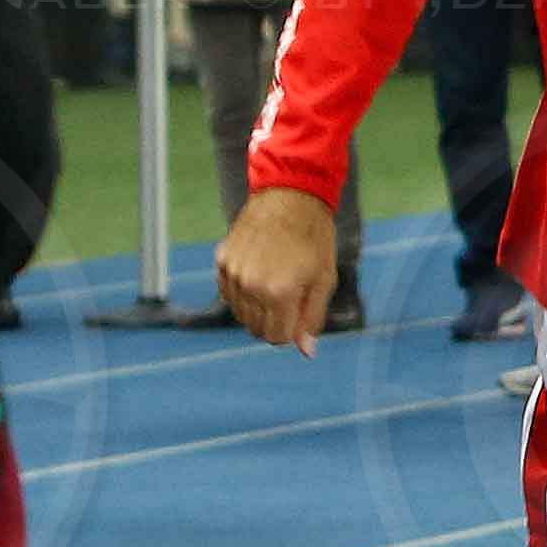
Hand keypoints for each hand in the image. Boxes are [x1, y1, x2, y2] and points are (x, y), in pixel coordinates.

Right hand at [214, 182, 341, 345]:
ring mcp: (233, 272)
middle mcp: (251, 286)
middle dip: (274, 321)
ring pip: (240, 313)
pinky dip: (242, 290)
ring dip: (256, 306)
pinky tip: (259, 269)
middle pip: (256, 329)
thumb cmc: (314, 238)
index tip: (299, 311)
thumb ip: (313, 318)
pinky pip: (228, 292)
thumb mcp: (324, 279)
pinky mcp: (222, 260)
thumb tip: (306, 352)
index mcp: (279, 293)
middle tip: (290, 294)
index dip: (290, 330)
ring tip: (275, 277)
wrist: (290, 194)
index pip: (276, 338)